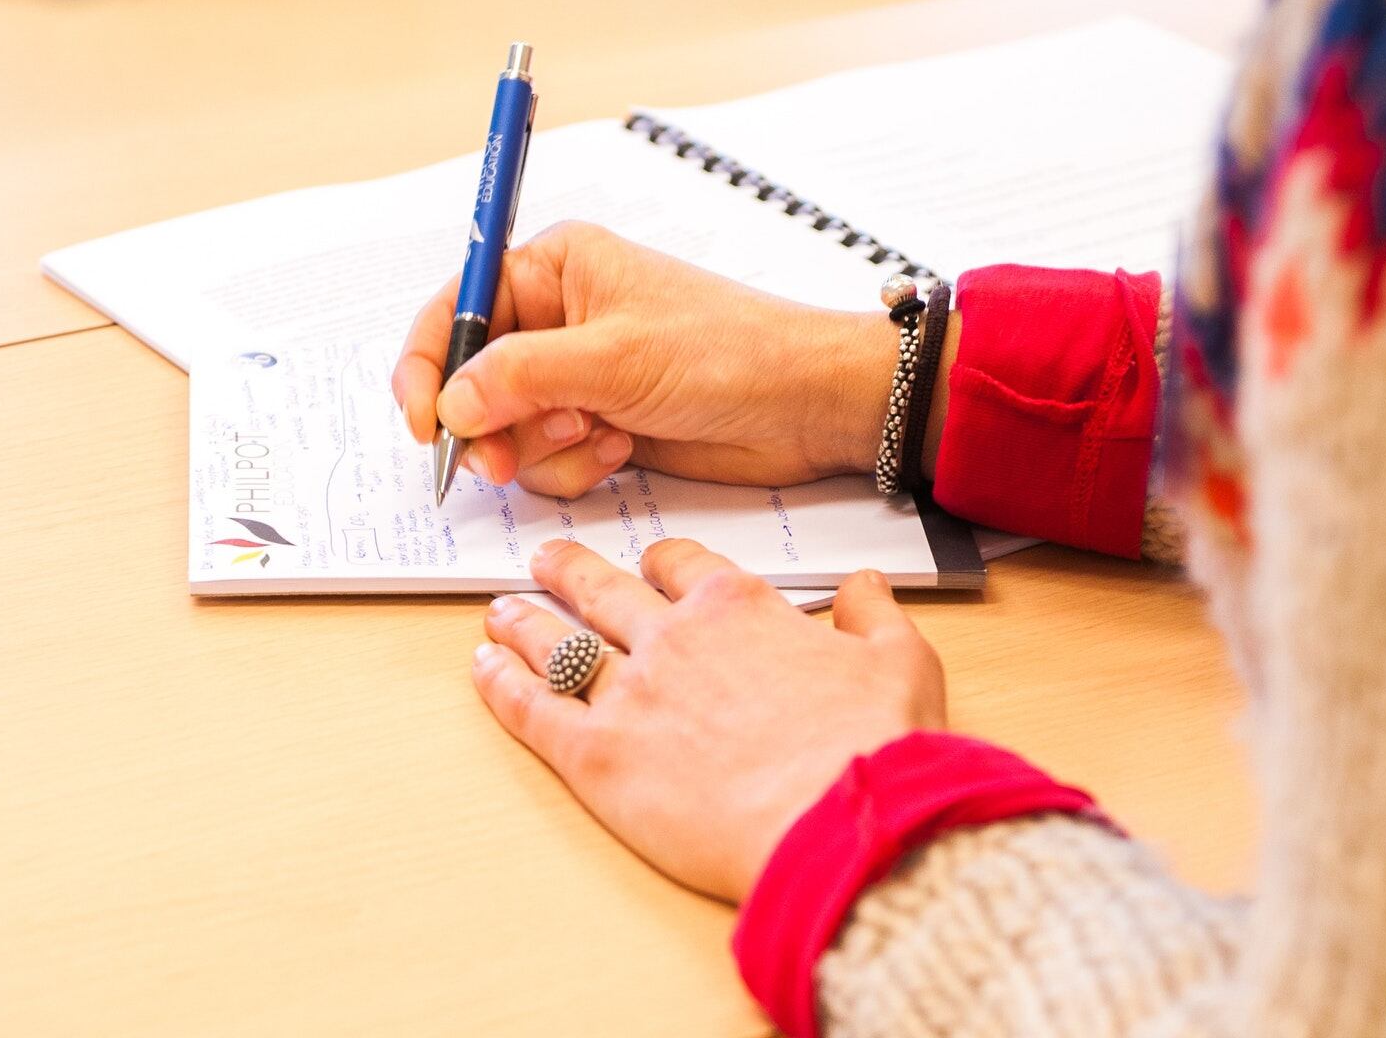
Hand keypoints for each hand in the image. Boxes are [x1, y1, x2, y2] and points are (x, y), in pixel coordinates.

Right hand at [393, 221, 911, 496]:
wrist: (806, 406)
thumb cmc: (728, 353)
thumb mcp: (614, 359)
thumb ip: (520, 376)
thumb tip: (450, 403)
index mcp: (554, 268)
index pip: (455, 308)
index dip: (427, 365)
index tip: (425, 421)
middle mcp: (556, 318)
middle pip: (470, 380)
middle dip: (488, 425)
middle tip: (504, 460)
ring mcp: (576, 375)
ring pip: (505, 429)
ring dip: (540, 448)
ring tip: (596, 436)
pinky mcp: (596, 423)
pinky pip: (544, 459)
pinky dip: (572, 465)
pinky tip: (620, 449)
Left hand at [472, 537, 946, 903]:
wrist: (841, 824)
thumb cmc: (875, 749)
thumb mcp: (902, 662)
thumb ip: (874, 614)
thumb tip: (866, 584)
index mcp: (739, 608)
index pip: (683, 567)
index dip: (661, 564)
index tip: (650, 565)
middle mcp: (674, 638)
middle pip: (605, 590)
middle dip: (569, 571)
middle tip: (546, 560)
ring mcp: (629, 693)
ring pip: (557, 641)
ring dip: (523, 622)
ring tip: (500, 611)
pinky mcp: (597, 756)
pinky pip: (532, 708)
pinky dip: (501, 684)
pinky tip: (483, 668)